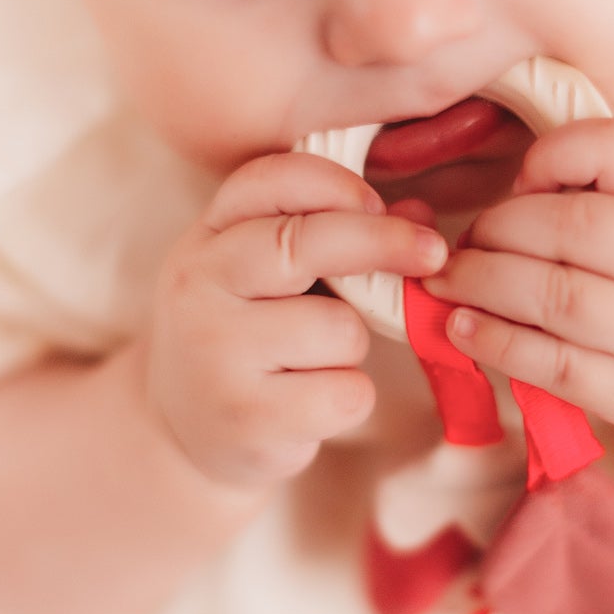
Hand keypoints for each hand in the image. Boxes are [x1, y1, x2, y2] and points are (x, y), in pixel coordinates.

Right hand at [144, 153, 446, 489]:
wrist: (182, 431)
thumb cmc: (246, 335)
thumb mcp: (269, 276)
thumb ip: (335, 237)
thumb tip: (420, 222)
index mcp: (207, 238)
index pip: (272, 182)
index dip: (338, 186)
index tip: (381, 205)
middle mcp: (199, 287)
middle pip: (305, 244)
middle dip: (381, 243)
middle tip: (432, 253)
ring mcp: (217, 355)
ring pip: (340, 329)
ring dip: (351, 345)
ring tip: (313, 362)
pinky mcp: (248, 419)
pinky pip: (346, 393)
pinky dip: (348, 397)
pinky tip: (310, 404)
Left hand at [424, 119, 613, 441]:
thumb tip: (515, 190)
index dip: (558, 153)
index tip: (523, 178)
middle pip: (578, 229)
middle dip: (500, 228)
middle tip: (464, 241)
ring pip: (560, 299)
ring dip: (484, 284)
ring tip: (448, 281)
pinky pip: (558, 367)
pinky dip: (497, 344)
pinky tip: (463, 328)